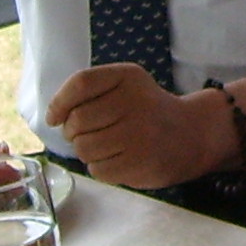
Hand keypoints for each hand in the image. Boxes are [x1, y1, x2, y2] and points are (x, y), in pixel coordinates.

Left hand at [44, 62, 222, 190]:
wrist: (191, 135)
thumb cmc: (146, 110)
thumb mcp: (125, 86)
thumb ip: (90, 92)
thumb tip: (54, 117)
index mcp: (128, 77)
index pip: (81, 84)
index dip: (59, 102)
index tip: (54, 118)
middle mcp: (136, 102)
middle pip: (77, 120)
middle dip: (73, 132)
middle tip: (89, 133)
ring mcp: (139, 134)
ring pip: (84, 148)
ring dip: (87, 151)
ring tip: (106, 146)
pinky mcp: (141, 163)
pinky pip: (98, 169)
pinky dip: (100, 167)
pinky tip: (118, 159)